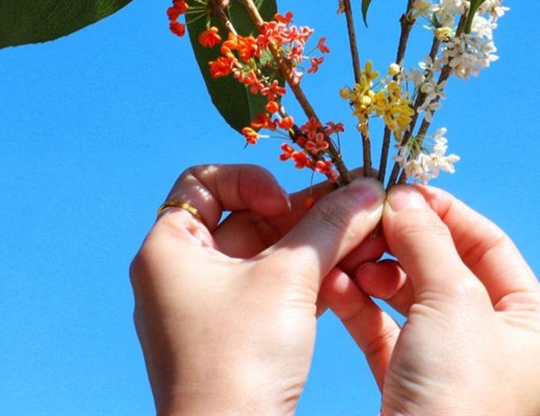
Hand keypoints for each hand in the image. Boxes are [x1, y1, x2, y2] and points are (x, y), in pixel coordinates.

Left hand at [130, 164, 384, 415]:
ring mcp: (208, 305)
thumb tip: (370, 187)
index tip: (283, 204)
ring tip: (359, 239)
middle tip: (349, 210)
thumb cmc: (241, 358)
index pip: (204, 182)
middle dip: (301, 213)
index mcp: (169, 248)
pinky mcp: (234, 333)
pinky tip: (348, 274)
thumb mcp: (289, 278)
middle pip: (245, 216)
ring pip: (265, 253)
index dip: (249, 181)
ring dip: (312, 244)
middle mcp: (182, 271)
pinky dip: (307, 276)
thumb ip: (330, 224)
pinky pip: (271, 286)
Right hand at [323, 185, 539, 415]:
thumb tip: (403, 196)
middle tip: (369, 220)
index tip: (403, 188)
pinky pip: (385, 331)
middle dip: (404, 242)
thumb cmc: (459, 392)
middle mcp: (499, 342)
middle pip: (446, 267)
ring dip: (376, 271)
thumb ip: (428, 240)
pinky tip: (335, 283)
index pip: (490, 243)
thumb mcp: (453, 300)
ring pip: (411, 298)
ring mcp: (455, 365)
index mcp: (533, 323)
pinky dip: (360, 306)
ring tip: (349, 254)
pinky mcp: (413, 385)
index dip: (446, 212)